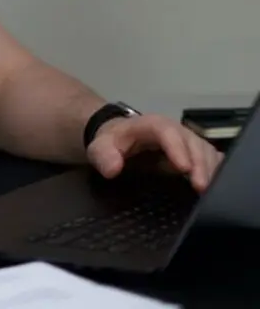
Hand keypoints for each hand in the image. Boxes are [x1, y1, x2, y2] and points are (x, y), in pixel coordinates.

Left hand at [86, 114, 223, 192]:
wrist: (120, 140)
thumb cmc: (113, 142)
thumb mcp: (100, 147)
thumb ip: (103, 155)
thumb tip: (112, 168)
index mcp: (151, 125)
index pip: (166, 131)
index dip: (177, 148)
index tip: (184, 168)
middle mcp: (174, 132)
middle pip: (193, 142)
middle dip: (200, 164)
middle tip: (202, 188)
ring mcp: (187, 143)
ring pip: (207, 151)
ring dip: (212, 171)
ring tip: (211, 193)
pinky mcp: (195, 155)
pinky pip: (212, 160)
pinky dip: (218, 173)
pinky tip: (218, 191)